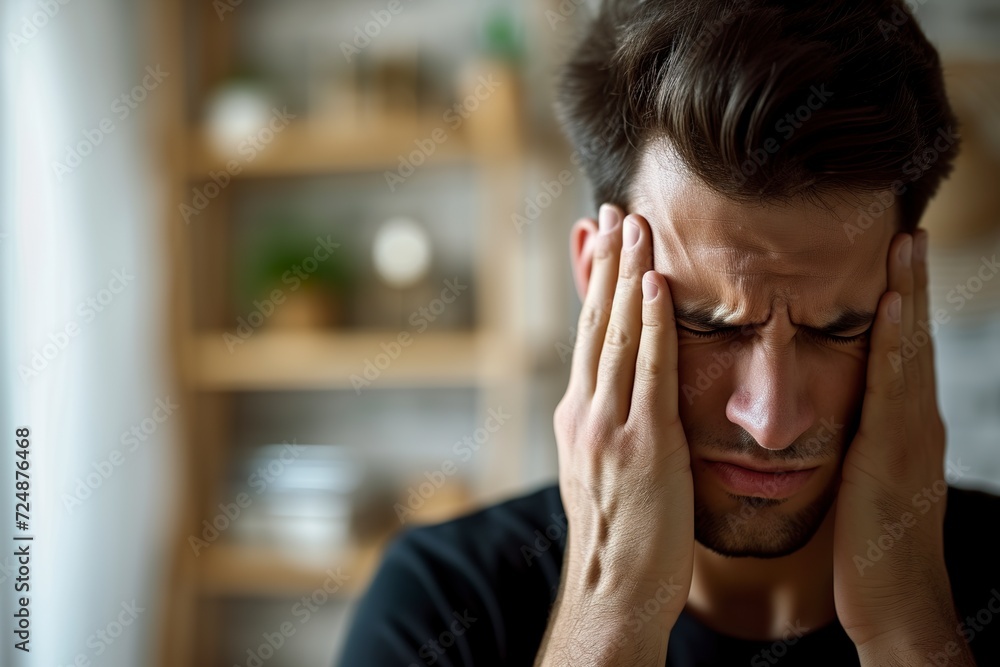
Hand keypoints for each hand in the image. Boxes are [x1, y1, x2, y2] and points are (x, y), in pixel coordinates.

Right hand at [536, 205, 693, 665]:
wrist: (614, 592)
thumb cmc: (619, 540)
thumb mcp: (600, 473)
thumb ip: (606, 428)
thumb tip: (613, 398)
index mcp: (578, 417)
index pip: (587, 336)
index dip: (594, 284)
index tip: (601, 240)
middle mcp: (585, 412)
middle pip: (595, 323)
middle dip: (604, 263)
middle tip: (613, 210)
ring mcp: (610, 425)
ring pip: (616, 334)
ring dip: (625, 275)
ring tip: (632, 225)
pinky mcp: (642, 442)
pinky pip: (647, 370)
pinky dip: (650, 322)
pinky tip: (654, 283)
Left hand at [832, 230, 970, 661]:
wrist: (895, 608)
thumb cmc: (869, 550)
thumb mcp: (861, 484)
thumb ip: (857, 447)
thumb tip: (838, 422)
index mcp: (898, 428)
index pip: (897, 353)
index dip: (898, 304)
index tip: (890, 256)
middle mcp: (912, 424)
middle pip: (912, 341)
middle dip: (911, 284)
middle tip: (907, 229)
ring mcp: (911, 439)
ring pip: (910, 354)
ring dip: (909, 296)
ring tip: (906, 244)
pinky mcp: (898, 457)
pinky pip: (895, 391)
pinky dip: (897, 345)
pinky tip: (892, 308)